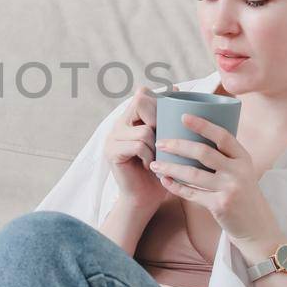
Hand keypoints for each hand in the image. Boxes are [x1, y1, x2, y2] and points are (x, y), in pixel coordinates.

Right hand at [103, 84, 173, 217]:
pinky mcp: (112, 151)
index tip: (168, 121)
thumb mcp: (166, 140)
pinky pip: (138, 144)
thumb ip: (166, 117)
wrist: (144, 198)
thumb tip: (174, 88)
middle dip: (158, 120)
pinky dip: (148, 156)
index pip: (143, 94)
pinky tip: (147, 165)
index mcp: (130, 118)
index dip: (159, 102)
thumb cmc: (160, 170)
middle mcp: (119, 123)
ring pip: (144, 128)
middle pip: (140, 101)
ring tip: (155, 159)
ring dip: (156, 146)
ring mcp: (113, 137)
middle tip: (161, 140)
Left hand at [148, 112, 282, 245]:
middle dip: (178, 146)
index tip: (184, 116)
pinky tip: (165, 181)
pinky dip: (176, 187)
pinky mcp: (220, 205)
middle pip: (203, 153)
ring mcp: (229, 189)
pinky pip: (192, 194)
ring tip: (154, 164)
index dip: (203, 125)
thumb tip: (193, 137)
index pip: (223, 136)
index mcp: (243, 158)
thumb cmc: (243, 194)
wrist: (257, 227)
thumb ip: (224, 157)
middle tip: (160, 143)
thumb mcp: (242, 171)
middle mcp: (238, 171)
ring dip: (170, 168)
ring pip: (193, 174)